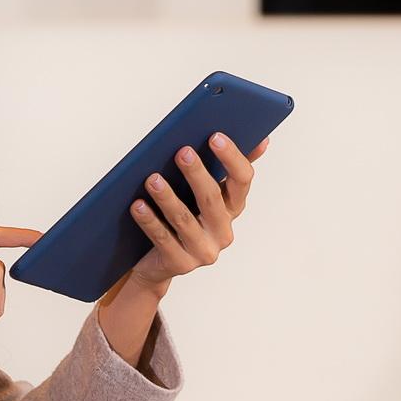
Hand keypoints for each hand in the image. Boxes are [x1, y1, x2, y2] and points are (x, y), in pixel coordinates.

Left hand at [111, 134, 263, 304]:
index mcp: (233, 208)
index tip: (215, 136)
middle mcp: (223, 231)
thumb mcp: (205, 195)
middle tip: (182, 152)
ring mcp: (203, 250)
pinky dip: (150, 221)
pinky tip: (138, 205)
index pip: (242, 180)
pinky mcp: (181, 264)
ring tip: (152, 179)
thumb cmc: (183, 218)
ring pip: (184, 220)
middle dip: (197, 174)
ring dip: (167, 197)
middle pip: (212, 199)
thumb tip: (262, 140)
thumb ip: (226, 168)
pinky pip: (163, 239)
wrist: (159, 263)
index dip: (232, 158)